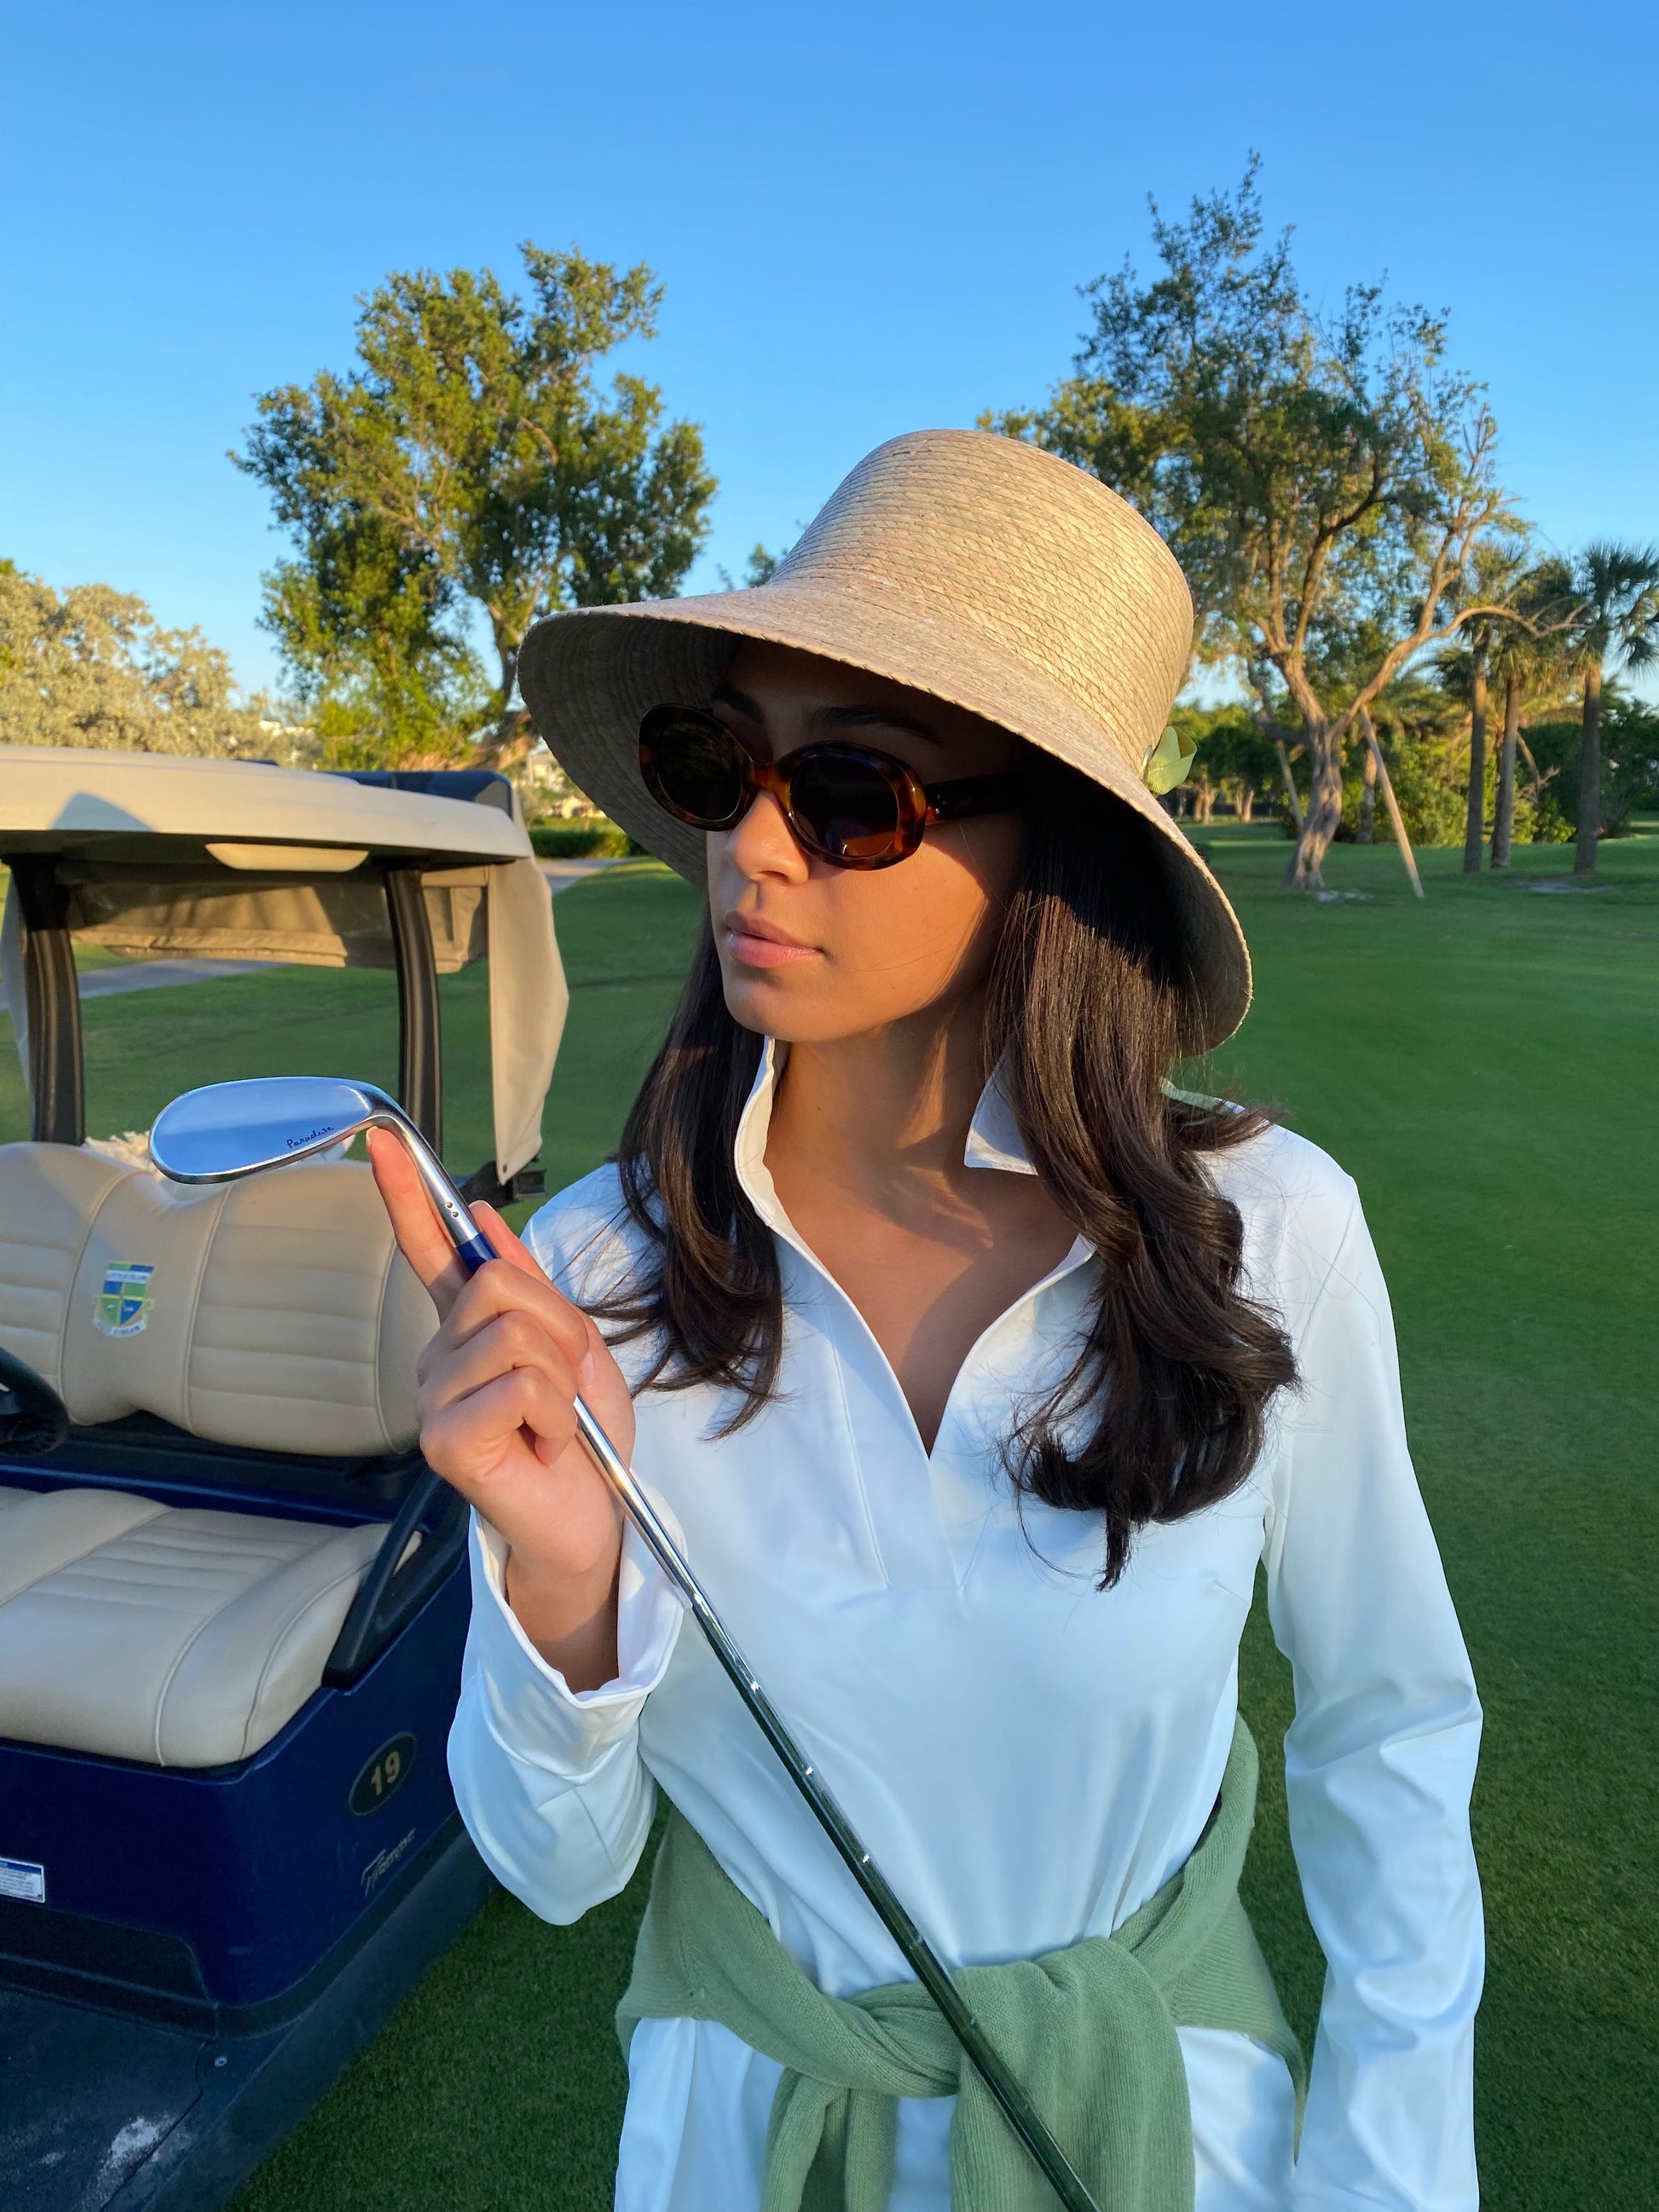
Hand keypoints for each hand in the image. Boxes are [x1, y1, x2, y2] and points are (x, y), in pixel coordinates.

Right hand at [367, 1129, 632, 1686]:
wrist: (596, 1521)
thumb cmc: (583, 1441)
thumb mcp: (574, 1348)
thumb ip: (532, 1288)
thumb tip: (483, 1216)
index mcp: (468, 1331)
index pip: (427, 1250)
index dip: (406, 1193)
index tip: (380, 1141)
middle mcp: (438, 1359)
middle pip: (499, 1285)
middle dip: (559, 1330)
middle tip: (564, 1389)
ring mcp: (434, 1400)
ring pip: (516, 1336)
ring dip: (562, 1381)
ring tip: (554, 1426)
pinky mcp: (443, 1440)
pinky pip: (521, 1386)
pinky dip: (555, 1418)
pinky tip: (542, 1450)